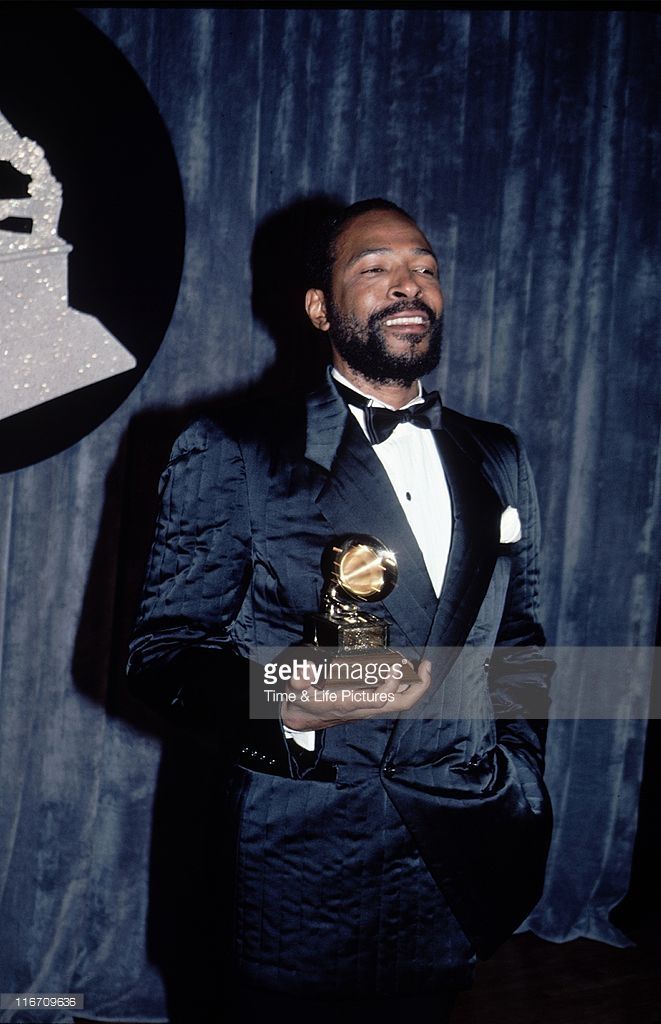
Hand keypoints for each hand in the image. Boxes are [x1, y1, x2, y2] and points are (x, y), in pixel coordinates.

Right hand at [281, 650, 431, 730]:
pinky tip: (409, 670)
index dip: (391, 684)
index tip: (395, 664)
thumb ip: (298, 679)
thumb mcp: (294, 690)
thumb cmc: (302, 701)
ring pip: (401, 701)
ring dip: (415, 685)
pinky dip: (406, 684)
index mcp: (349, 703)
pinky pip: (395, 696)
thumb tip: (305, 670)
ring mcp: (370, 706)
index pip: (378, 699)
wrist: (301, 718)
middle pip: (400, 704)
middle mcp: (364, 707)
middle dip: (418, 688)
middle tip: (425, 666)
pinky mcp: (370, 702)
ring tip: (422, 665)